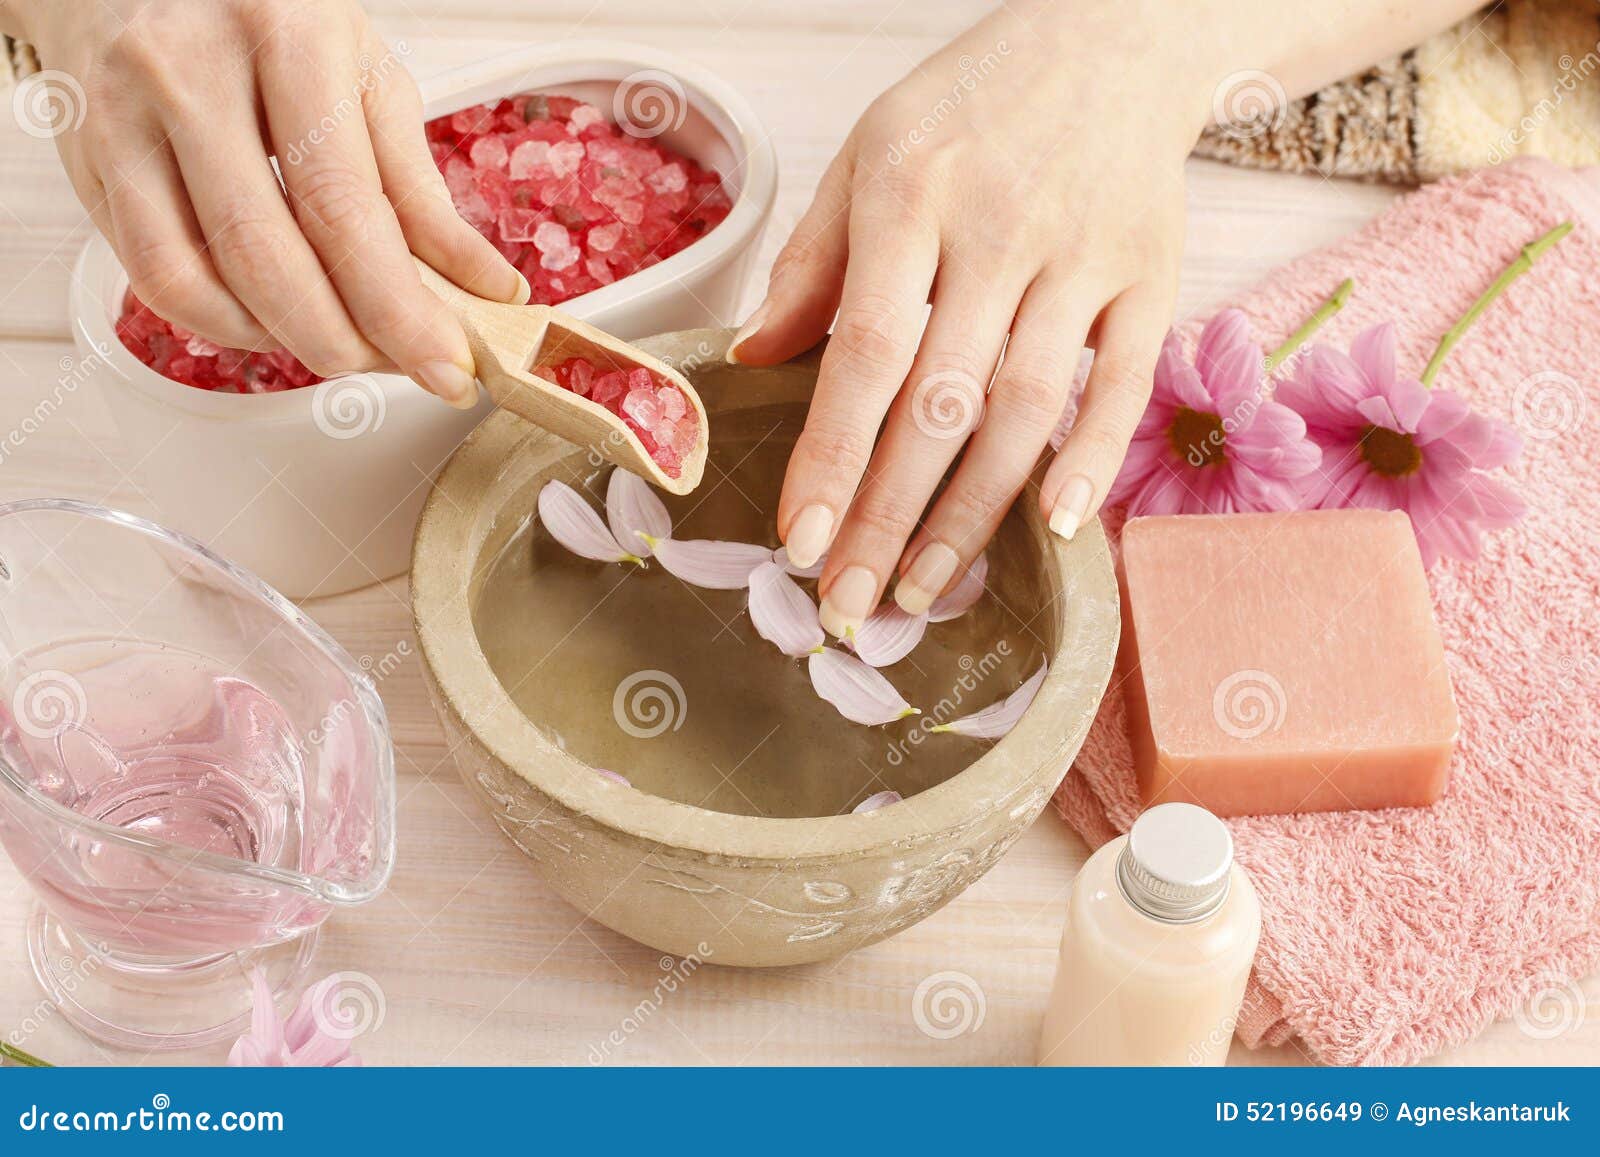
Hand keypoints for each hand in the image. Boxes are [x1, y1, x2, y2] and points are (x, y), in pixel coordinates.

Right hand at [16, 0, 526, 404]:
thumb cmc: (267, 25)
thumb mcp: (366, 79)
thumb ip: (421, 190)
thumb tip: (487, 286)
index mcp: (285, 38)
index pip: (344, 207)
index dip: (398, 308)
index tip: (447, 365)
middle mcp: (192, 72)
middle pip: (266, 255)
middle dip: (343, 341)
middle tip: (397, 368)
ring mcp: (125, 116)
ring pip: (195, 279)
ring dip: (279, 341)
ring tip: (340, 345)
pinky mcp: (90, 162)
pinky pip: (150, 276)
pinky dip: (220, 322)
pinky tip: (270, 321)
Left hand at [728, 3, 1201, 635]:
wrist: (1115, 42)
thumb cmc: (973, 107)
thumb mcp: (871, 154)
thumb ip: (812, 262)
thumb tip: (753, 359)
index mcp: (913, 198)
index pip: (865, 352)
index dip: (830, 456)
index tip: (796, 540)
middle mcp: (1000, 233)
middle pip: (940, 403)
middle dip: (886, 517)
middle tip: (847, 606)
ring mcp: (1083, 260)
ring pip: (1023, 411)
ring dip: (971, 515)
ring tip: (919, 591)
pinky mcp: (1151, 278)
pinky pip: (1122, 384)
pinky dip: (1094, 460)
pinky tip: (1057, 530)